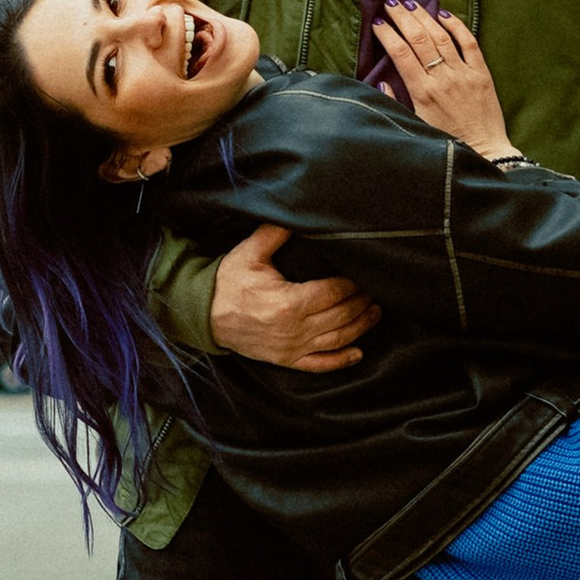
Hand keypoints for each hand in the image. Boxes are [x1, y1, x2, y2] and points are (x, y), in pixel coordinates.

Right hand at [209, 221, 378, 370]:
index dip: (351, 284)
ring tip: (374, 313)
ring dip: (360, 327)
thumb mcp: (250, 252)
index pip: (333, 292)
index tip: (362, 275)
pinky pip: (319, 365)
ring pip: (336, 340)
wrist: (204, 315)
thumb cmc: (228, 282)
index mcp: (289, 302)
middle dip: (360, 303)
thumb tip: (295, 215)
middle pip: (340, 315)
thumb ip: (275, 233)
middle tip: (374, 291)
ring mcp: (291, 348)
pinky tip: (358, 353)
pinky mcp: (286, 360)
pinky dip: (341, 361)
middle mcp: (294, 329)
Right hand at [375, 2, 518, 161]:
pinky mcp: (482, 74)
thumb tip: (381, 82)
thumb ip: (396, 103)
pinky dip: (457, 26)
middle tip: (392, 3)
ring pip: (442, 37)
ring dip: (425, 18)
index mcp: (422, 93)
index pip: (401, 54)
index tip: (379, 23)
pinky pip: (469, 43)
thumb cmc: (446, 141)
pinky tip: (444, 14)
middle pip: (419, 40)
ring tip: (411, 5)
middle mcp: (443, 79)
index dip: (388, 35)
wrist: (484, 152)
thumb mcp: (415, 125)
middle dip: (403, 18)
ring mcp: (464, 74)